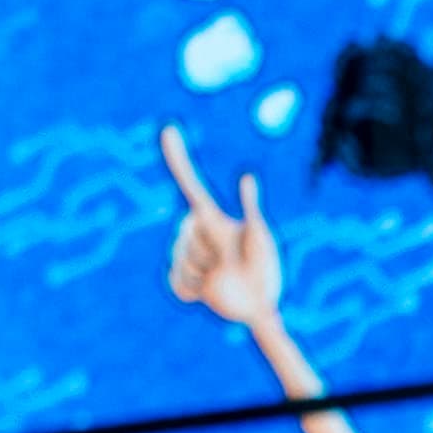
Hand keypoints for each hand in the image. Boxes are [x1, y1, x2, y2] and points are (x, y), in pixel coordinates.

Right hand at [162, 126, 287, 339]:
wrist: (258, 303)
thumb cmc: (264, 269)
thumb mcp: (260, 239)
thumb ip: (250, 209)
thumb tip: (247, 176)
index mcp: (211, 216)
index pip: (190, 183)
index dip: (178, 157)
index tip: (168, 129)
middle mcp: (193, 230)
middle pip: (188, 234)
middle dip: (212, 252)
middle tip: (231, 264)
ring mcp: (183, 254)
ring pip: (182, 261)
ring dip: (207, 275)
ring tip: (223, 278)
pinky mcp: (179, 279)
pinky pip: (179, 284)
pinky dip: (197, 292)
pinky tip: (211, 291)